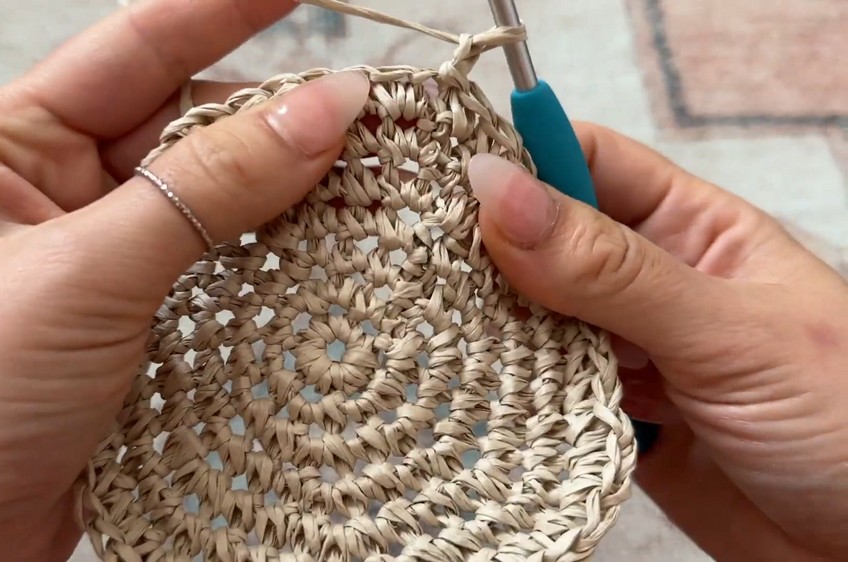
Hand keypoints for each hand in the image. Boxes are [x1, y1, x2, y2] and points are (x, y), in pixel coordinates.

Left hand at [0, 1, 368, 559]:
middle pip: (187, 128)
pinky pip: (217, 278)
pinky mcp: (135, 338)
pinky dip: (271, 268)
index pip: (135, 50)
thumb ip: (204, 189)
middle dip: (273, 117)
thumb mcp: (77, 274)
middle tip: (368, 116)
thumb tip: (320, 110)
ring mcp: (101, 271)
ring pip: (213, 208)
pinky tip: (323, 260)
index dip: (224, 10)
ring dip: (283, 197)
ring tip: (365, 183)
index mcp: (9, 150)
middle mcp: (57, 199)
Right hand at [467, 125, 847, 560]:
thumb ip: (612, 270)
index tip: (452, 180)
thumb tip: (501, 191)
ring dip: (495, 324)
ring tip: (440, 325)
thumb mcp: (728, 330)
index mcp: (695, 229)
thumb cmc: (846, 422)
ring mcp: (628, 352)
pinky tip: (479, 385)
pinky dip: (510, 390)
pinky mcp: (609, 417)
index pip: (590, 163)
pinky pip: (541, 389)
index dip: (523, 162)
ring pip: (535, 316)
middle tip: (423, 260)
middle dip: (492, 248)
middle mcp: (653, 284)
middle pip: (548, 241)